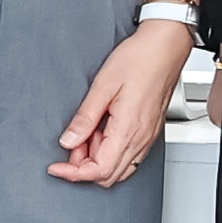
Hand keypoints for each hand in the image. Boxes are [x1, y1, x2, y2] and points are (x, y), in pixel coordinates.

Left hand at [50, 16, 192, 185]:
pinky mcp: (150, 131)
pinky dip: (110, 152)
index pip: (98, 170)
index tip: (56, 167)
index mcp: (128, 129)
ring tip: (86, 133)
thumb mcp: (102, 86)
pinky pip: (129, 156)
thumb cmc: (139, 59)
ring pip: (119, 168)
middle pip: (108, 176)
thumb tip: (68, 141)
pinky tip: (101, 131)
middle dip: (83, 167)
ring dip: (97, 160)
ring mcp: (147, 137)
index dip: (73, 173)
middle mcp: (140, 139)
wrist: (165, 47)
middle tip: (70, 144)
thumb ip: (84, 118)